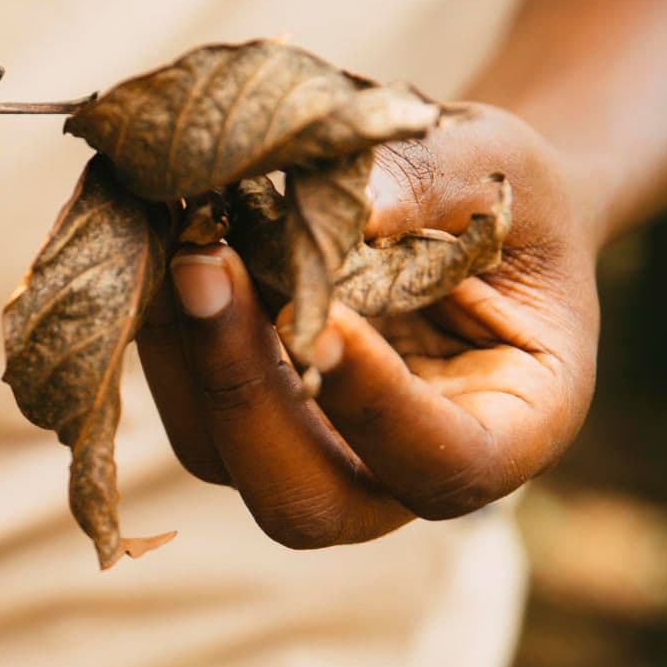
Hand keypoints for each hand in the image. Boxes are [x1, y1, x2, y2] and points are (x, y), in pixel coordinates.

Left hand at [136, 104, 600, 547]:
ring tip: (177, 231)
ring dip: (182, 348)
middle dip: (240, 389)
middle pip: (304, 501)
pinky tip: (155, 236)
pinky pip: (180, 397)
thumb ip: (431, 185)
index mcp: (510, 432)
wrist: (461, 200)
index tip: (323, 320)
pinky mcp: (242, 415)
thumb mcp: (497, 164)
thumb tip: (346, 207)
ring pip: (217, 454)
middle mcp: (401, 474)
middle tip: (202, 264)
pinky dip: (160, 324)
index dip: (375, 407)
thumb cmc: (507, 189)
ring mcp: (312, 453)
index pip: (444, 466)